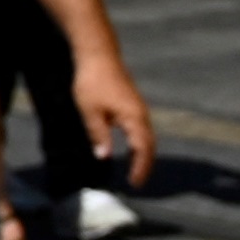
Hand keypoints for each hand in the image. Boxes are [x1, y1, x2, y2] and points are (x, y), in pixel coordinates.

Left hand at [75, 53, 154, 186]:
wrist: (99, 56)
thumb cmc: (92, 82)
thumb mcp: (90, 111)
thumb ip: (98, 134)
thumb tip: (104, 156)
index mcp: (134, 118)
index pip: (142, 149)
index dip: (140, 167)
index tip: (135, 183)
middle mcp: (141, 114)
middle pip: (149, 145)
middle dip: (145, 164)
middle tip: (137, 182)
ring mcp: (139, 108)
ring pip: (146, 137)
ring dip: (143, 154)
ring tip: (135, 170)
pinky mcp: (133, 104)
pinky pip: (141, 129)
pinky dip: (139, 143)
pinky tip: (131, 149)